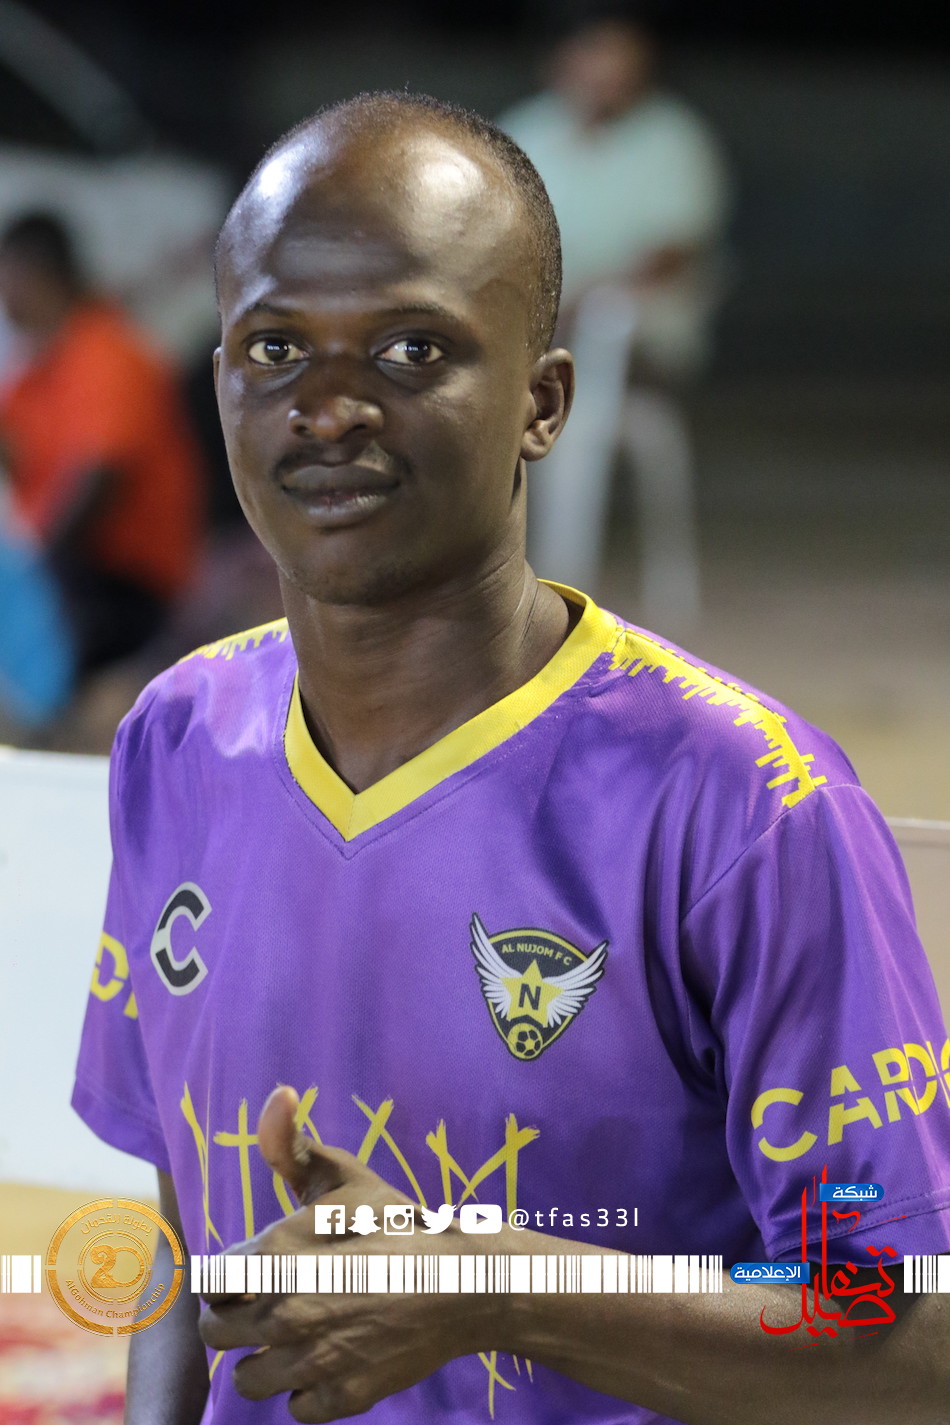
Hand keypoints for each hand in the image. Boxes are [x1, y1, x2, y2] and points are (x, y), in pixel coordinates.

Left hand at [198, 1087, 505, 1420]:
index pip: (209, 1281)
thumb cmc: (400, 1225)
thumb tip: (277, 1094)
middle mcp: (285, 1311)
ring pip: (247, 1379)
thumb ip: (296, 1145)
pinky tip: (328, 1359)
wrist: (464, 1281)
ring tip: (294, 1337)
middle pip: (215, 1333)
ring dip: (264, 1359)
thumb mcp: (349, 1177)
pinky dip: (305, 1389)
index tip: (249, 1274)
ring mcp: (312, 1359)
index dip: (227, 1276)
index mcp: (277, 1253)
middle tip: (268, 1305)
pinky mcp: (340, 1396)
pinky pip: (294, 1407)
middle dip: (235, 1318)